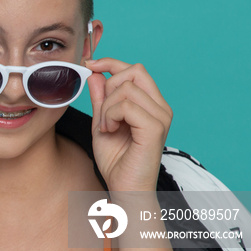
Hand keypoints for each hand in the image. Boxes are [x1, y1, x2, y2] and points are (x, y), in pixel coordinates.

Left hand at [86, 58, 172, 191]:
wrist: (125, 187)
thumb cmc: (116, 159)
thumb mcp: (102, 121)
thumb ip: (100, 97)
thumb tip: (94, 72)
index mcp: (151, 103)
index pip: (136, 69)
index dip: (111, 62)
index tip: (90, 65)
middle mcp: (160, 107)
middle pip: (133, 72)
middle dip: (109, 87)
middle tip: (102, 114)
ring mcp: (161, 116)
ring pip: (127, 88)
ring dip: (107, 107)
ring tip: (106, 127)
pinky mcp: (155, 128)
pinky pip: (127, 105)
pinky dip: (111, 115)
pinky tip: (110, 130)